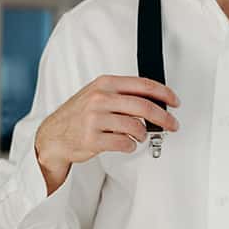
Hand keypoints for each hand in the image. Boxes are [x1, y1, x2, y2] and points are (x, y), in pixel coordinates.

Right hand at [35, 76, 179, 194]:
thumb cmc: (79, 114)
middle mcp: (100, 98)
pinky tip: (127, 143)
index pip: (143, 85)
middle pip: (144, 107)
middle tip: (172, 125)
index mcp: (105, 84)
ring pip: (136, 127)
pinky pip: (124, 143)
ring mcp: (95, 119)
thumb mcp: (98, 94)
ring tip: (139, 136)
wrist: (53, 135)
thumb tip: (157, 101)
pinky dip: (131, 145)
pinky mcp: (92, 139)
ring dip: (143, 134)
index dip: (164, 94)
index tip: (175, 102)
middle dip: (164, 118)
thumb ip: (124, 94)